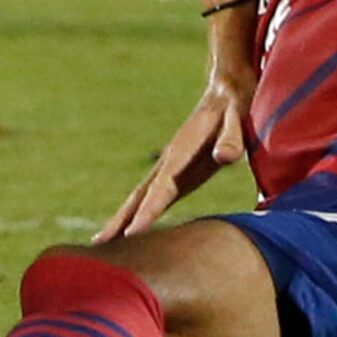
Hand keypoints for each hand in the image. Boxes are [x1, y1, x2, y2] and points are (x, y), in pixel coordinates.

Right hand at [97, 49, 255, 239]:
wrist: (226, 91)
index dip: (148, 210)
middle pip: (140, 194)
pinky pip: (151, 196)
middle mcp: (170, 160)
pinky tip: (129, 230)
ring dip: (121, 218)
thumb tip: (223, 158)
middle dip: (120, 219)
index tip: (132, 232)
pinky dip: (136, 213)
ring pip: (140, 196)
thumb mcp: (238, 117)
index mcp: (183, 151)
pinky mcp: (177, 172)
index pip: (163, 186)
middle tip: (98, 244)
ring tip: (101, 243)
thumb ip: (231, 138)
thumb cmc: (234, 107)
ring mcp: (170, 167)